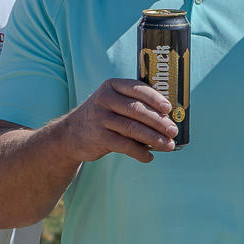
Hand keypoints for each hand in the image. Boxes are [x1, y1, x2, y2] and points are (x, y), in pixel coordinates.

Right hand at [53, 78, 177, 163]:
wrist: (70, 134)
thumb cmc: (102, 116)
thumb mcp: (112, 101)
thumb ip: (134, 103)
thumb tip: (167, 117)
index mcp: (112, 86)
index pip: (137, 89)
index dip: (155, 99)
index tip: (169, 109)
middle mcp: (105, 99)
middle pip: (137, 110)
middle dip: (159, 122)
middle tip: (173, 131)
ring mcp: (100, 118)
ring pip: (133, 128)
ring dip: (154, 139)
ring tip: (168, 146)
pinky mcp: (98, 137)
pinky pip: (124, 145)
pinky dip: (139, 152)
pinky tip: (149, 157)